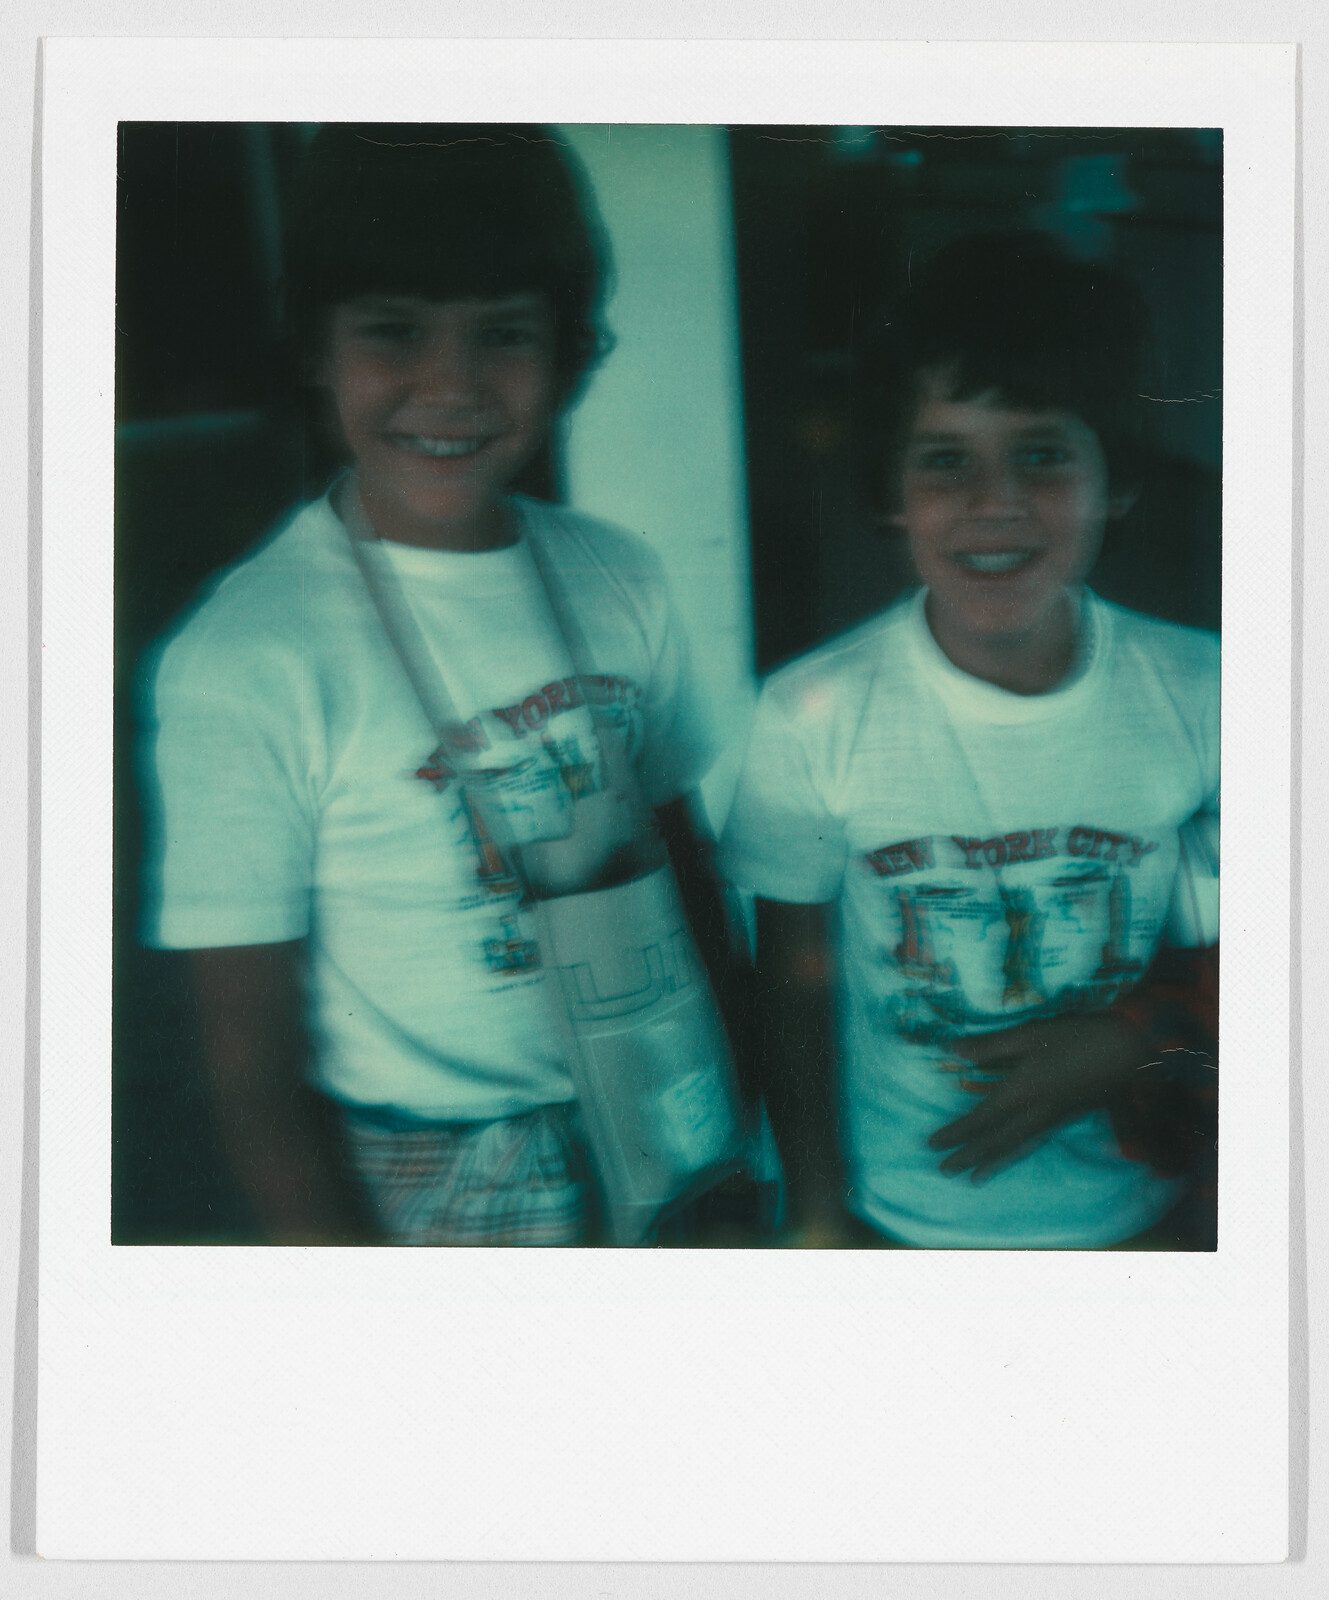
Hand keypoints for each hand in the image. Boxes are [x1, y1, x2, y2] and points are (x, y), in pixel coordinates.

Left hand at [928, 1014, 1151, 1180]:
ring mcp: (1053, 1118)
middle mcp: (1034, 1113)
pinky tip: (1014, 1152)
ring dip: (992, 1161)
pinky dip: (1016, 1152)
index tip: (932, 1145)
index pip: (979, 1121)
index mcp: (1020, 1093)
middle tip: (944, 1170)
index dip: (955, 1133)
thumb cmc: (1077, 1037)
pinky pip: (1033, 1141)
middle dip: (969, 1156)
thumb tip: (953, 1051)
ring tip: (974, 1177)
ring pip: (1016, 1146)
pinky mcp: (1067, 1116)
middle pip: (995, 1141)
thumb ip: (990, 1046)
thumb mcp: (1029, 1034)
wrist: (1130, 1051)